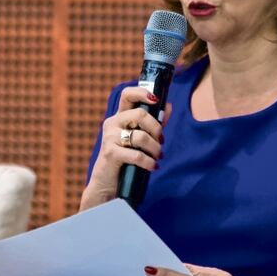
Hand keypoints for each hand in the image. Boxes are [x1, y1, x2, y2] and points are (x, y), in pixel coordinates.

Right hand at [79, 87, 171, 210]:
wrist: (107, 183)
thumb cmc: (126, 158)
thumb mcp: (140, 138)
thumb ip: (154, 123)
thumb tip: (169, 106)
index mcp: (119, 117)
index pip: (127, 94)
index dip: (142, 93)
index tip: (156, 100)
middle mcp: (112, 124)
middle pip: (140, 114)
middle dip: (156, 129)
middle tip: (161, 141)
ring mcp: (109, 138)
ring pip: (141, 136)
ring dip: (155, 148)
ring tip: (158, 156)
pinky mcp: (110, 154)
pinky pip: (137, 155)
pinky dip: (149, 162)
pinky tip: (153, 166)